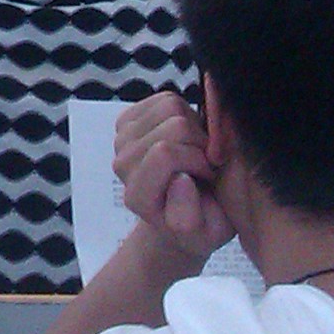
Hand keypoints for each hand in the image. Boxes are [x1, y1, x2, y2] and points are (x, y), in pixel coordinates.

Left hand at [112, 92, 232, 262]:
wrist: (185, 214)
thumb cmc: (201, 223)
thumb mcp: (206, 235)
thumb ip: (188, 216)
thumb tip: (180, 180)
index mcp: (139, 196)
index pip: (166, 153)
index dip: (199, 160)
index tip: (209, 176)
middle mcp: (124, 166)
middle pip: (173, 126)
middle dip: (201, 143)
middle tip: (206, 164)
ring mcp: (124, 140)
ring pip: (170, 107)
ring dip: (195, 127)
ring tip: (197, 151)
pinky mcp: (130, 120)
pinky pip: (165, 98)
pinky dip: (186, 112)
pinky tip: (187, 138)